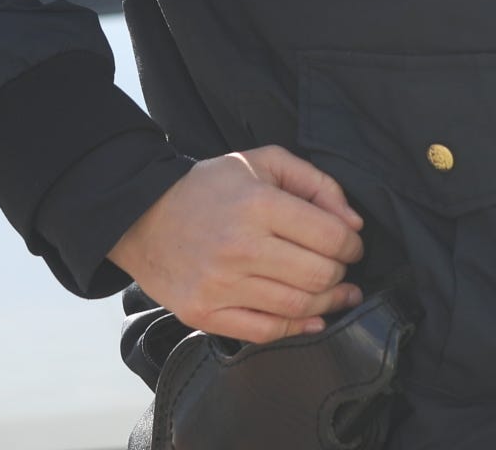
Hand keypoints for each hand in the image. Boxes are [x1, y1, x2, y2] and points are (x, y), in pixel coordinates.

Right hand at [109, 147, 367, 344]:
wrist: (142, 215)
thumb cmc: (210, 186)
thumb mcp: (264, 162)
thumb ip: (317, 183)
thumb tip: (353, 224)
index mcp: (258, 205)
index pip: (330, 236)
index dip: (352, 244)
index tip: (352, 244)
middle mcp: (240, 248)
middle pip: (318, 275)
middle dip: (342, 273)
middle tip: (342, 267)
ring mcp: (219, 286)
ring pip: (296, 306)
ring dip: (328, 303)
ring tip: (339, 294)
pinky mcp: (203, 313)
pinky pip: (263, 332)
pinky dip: (295, 329)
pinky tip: (312, 319)